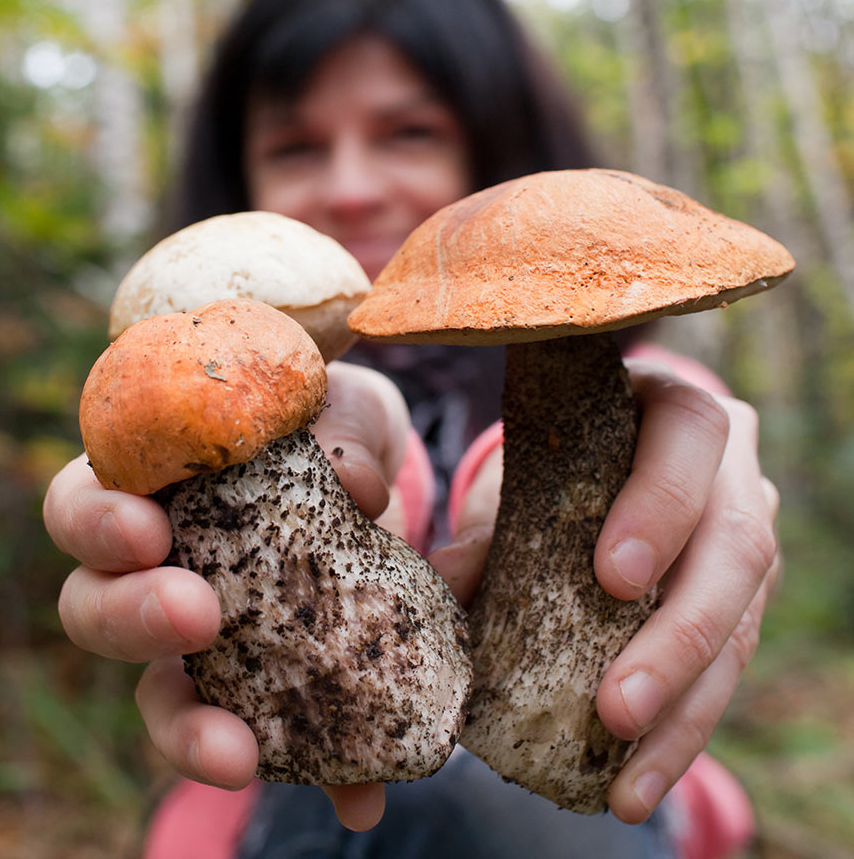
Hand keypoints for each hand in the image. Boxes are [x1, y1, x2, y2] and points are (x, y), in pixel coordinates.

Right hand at [43, 361, 412, 831]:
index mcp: (147, 488)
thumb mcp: (334, 410)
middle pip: (92, 609)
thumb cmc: (320, 425)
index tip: (149, 530)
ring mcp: (206, 636)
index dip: (95, 524)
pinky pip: (274, 738)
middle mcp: (156, 570)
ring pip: (159, 696)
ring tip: (240, 754)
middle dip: (130, 619)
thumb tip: (360, 492)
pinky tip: (359, 797)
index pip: (80, 504)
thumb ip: (338, 436)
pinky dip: (317, 773)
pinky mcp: (267, 682)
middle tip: (194, 615)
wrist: (367, 467)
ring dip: (190, 731)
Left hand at [439, 357, 780, 823]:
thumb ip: (495, 517)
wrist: (610, 452)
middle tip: (618, 708)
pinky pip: (727, 670)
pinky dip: (681, 731)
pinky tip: (637, 781)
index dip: (661, 507)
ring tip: (628, 784)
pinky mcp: (745, 600)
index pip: (690, 439)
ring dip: (684, 711)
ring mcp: (749, 537)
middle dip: (678, 638)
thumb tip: (445, 579)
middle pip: (735, 550)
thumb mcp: (529, 469)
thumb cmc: (564, 453)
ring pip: (742, 626)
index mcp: (675, 410)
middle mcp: (732, 472)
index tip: (614, 579)